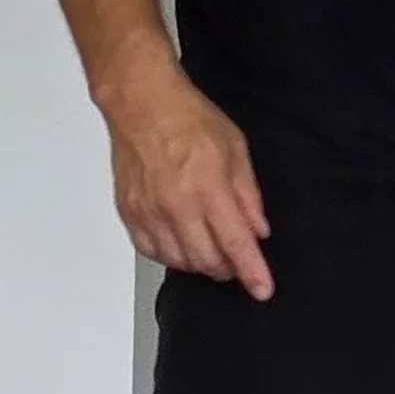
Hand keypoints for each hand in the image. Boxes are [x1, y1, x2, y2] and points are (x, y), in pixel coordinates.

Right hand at [98, 62, 273, 299]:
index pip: (235, 244)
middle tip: (234, 259)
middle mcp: (177, 207)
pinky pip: (153, 253)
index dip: (251, 272)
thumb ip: (247, 194)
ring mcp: (150, 214)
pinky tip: (181, 241)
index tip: (262, 290)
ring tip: (208, 246)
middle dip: (226, 268)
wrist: (141, 103)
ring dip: (199, 263)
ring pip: (180, 263)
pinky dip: (171, 255)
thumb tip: (258, 231)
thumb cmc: (187, 118)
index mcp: (208, 188)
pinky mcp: (131, 215)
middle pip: (207, 262)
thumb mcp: (234, 148)